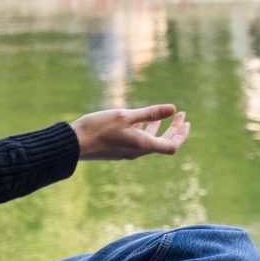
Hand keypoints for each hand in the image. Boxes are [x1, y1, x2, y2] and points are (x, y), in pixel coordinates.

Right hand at [72, 104, 189, 159]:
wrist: (73, 144)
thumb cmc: (99, 128)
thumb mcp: (126, 116)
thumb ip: (150, 113)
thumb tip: (173, 109)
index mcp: (142, 145)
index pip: (172, 145)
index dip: (182, 134)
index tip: (186, 121)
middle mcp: (137, 152)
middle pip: (164, 143)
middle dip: (175, 129)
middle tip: (182, 116)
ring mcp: (128, 151)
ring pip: (151, 141)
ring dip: (161, 128)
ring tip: (170, 116)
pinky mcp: (119, 149)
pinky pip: (139, 141)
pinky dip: (147, 130)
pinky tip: (144, 120)